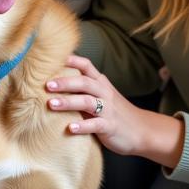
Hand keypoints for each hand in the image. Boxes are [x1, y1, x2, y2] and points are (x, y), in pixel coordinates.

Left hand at [46, 55, 183, 167]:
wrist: (142, 131)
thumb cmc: (115, 113)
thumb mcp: (101, 96)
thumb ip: (83, 89)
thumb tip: (54, 83)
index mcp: (101, 83)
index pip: (86, 66)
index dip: (71, 60)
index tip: (52, 58)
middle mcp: (104, 93)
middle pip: (84, 82)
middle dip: (64, 82)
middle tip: (46, 84)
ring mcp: (108, 110)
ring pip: (87, 102)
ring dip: (68, 102)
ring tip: (51, 104)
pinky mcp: (110, 126)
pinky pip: (95, 124)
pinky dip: (83, 126)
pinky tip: (70, 128)